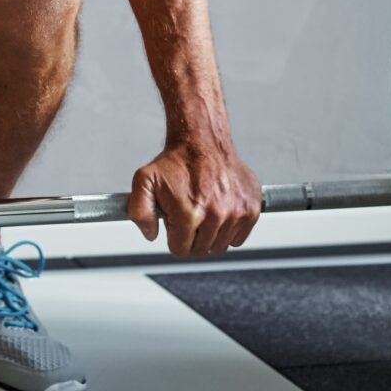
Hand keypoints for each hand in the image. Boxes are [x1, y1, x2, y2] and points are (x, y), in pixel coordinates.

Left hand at [125, 137, 261, 256]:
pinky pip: (238, 238)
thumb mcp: (144, 180)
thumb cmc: (176, 161)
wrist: (202, 140)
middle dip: (191, 236)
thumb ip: (139, 212)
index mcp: (190, 213)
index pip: (180, 250)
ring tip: (204, 209)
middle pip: (201, 250)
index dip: (174, 236)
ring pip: (220, 245)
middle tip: (189, 214)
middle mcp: (216, 215)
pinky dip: (228, 229)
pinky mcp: (251, 209)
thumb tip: (151, 234)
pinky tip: (219, 210)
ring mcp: (236, 213)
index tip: (176, 221)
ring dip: (210, 234)